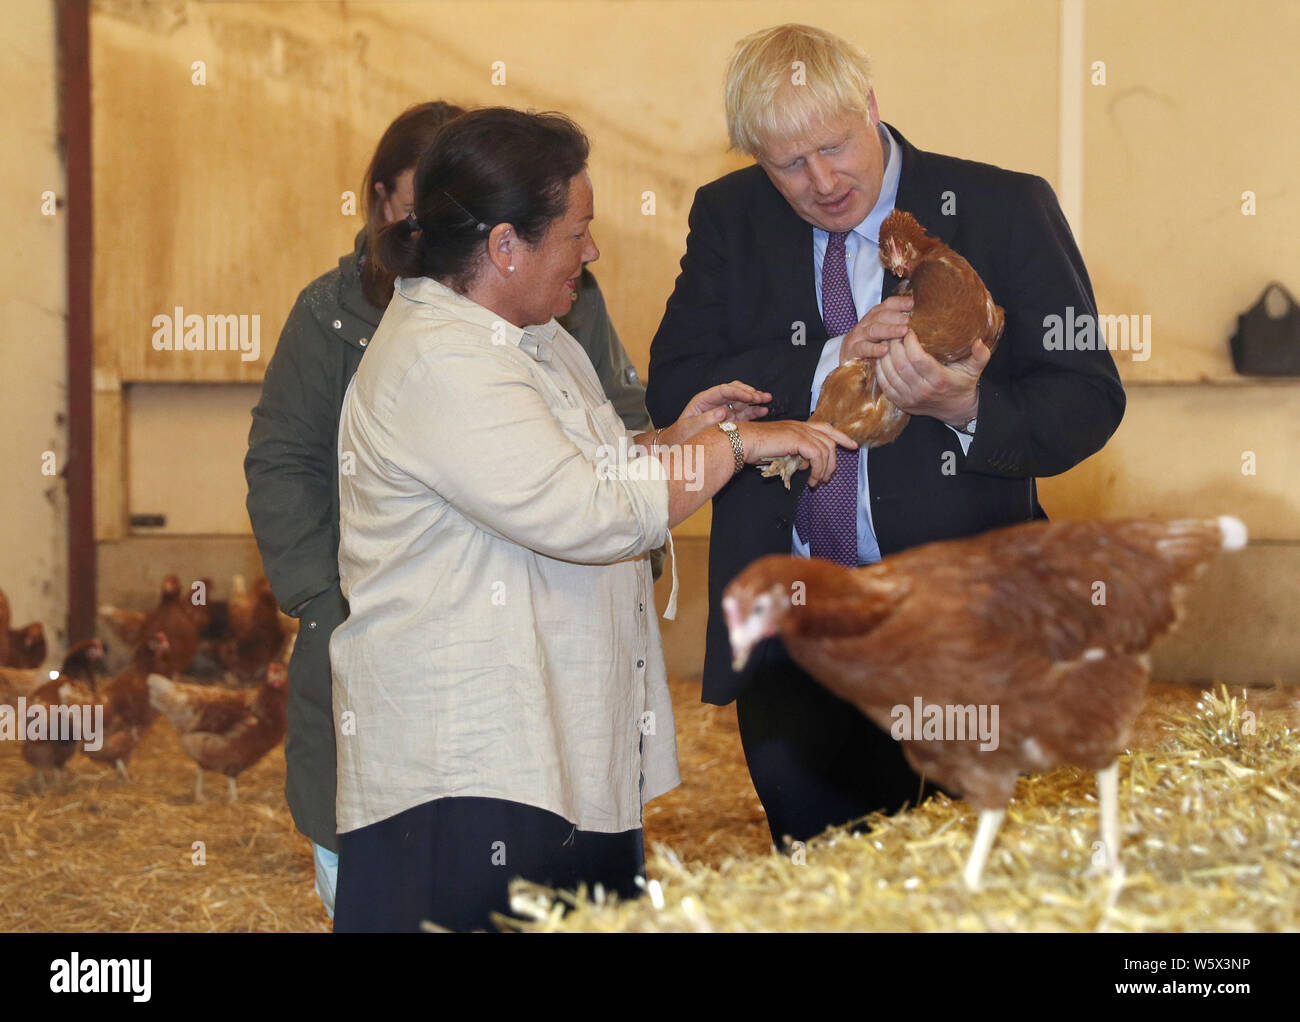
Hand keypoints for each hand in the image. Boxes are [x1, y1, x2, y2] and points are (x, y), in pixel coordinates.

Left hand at [661, 381, 771, 444]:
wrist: (679, 445)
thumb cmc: (682, 436)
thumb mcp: (691, 428)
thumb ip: (706, 419)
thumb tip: (723, 412)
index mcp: (704, 400)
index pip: (724, 390)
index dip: (738, 392)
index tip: (750, 396)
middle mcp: (715, 402)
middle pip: (735, 391)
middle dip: (749, 392)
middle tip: (762, 396)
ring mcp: (724, 410)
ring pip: (742, 400)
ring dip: (755, 399)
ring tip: (767, 399)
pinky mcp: (730, 420)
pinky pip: (744, 412)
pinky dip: (754, 410)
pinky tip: (764, 410)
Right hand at [739, 420, 856, 486]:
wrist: (743, 442)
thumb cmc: (755, 448)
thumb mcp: (780, 451)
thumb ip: (795, 455)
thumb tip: (805, 465)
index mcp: (798, 426)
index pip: (826, 428)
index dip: (841, 437)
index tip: (852, 446)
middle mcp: (801, 425)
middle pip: (830, 439)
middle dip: (835, 460)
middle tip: (829, 478)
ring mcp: (800, 430)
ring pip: (826, 449)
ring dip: (825, 469)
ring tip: (818, 482)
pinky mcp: (798, 438)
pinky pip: (818, 455)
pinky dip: (819, 469)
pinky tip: (812, 479)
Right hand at [841, 295, 913, 362]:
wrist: (848, 365)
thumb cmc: (872, 350)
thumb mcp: (884, 336)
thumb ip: (898, 327)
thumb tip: (921, 322)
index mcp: (874, 318)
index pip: (887, 305)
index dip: (899, 303)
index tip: (912, 304)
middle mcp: (865, 324)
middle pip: (881, 315)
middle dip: (897, 316)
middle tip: (911, 320)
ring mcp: (857, 337)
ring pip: (874, 329)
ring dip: (890, 330)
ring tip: (904, 331)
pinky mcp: (852, 351)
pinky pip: (863, 348)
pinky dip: (874, 349)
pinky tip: (885, 350)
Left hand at [874, 330, 990, 425]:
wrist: (956, 410)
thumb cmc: (963, 384)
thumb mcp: (975, 369)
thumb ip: (981, 355)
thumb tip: (979, 341)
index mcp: (939, 379)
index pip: (917, 358)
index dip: (909, 342)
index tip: (909, 329)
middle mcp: (922, 390)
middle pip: (900, 364)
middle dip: (894, 344)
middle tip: (894, 331)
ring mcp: (909, 398)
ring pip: (889, 373)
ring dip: (884, 355)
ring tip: (887, 340)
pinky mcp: (901, 403)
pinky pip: (884, 385)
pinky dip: (880, 369)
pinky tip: (882, 356)